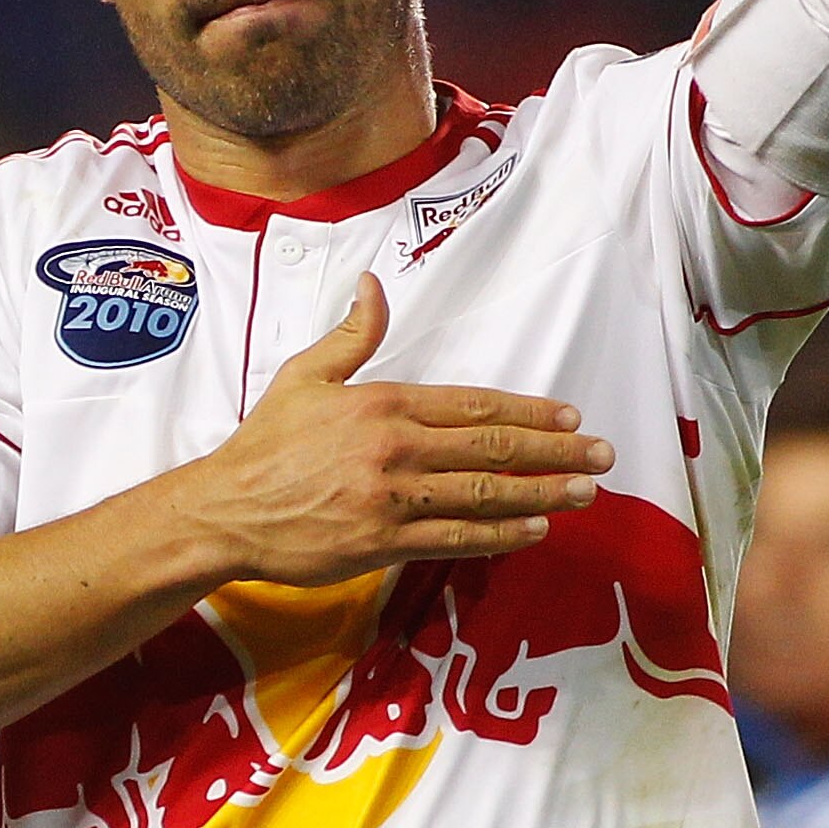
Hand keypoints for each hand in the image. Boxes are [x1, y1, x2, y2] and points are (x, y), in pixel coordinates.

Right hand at [182, 275, 609, 586]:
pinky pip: (456, 540)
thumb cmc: (264, 445)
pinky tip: (533, 531)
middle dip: (555, 452)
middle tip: (602, 456)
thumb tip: (372, 285)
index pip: (474, 404)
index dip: (529, 411)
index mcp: (384, 403)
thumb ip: (352, 335)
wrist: (225, 511)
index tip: (571, 418)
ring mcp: (394, 499)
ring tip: (584, 494)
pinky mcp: (385, 542)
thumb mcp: (304, 376)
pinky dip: (500, 535)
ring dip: (542, 494)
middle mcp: (397, 448)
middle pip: (492, 447)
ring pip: (485, 493)